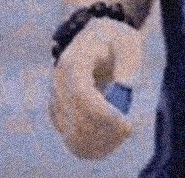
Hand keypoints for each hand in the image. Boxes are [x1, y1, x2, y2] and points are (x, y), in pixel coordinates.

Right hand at [49, 17, 140, 159]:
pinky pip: (72, 139)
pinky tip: (112, 138)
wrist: (97, 38)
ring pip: (72, 134)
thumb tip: (124, 90)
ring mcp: (56, 99)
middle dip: (105, 129)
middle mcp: (58, 82)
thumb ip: (127, 63)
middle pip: (75, 118)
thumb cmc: (116, 40)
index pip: (81, 94)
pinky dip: (92, 145)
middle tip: (128, 128)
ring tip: (123, 131)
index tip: (125, 122)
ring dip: (100, 141)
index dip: (102, 113)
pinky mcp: (59, 114)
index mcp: (74, 60)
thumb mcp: (128, 42)